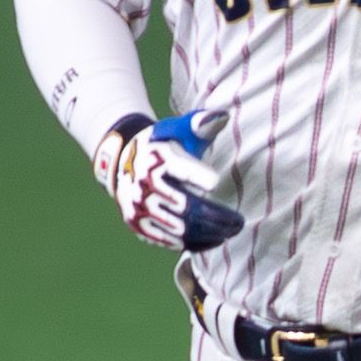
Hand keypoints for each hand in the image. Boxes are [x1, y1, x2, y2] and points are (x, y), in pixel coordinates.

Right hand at [98, 109, 245, 251]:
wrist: (122, 161)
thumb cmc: (163, 144)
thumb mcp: (177, 129)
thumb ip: (200, 123)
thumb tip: (222, 117)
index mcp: (157, 158)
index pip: (181, 168)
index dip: (198, 176)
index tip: (216, 182)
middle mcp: (145, 185)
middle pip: (186, 206)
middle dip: (216, 218)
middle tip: (238, 222)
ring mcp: (139, 208)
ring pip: (180, 229)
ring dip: (209, 233)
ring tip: (231, 231)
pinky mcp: (139, 225)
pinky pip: (169, 240)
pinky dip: (194, 243)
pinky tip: (215, 239)